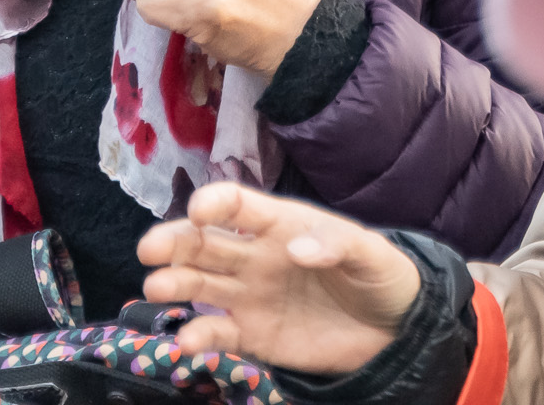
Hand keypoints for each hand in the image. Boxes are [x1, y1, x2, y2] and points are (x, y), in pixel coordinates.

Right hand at [138, 183, 420, 373]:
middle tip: (149, 249)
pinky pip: (217, 333)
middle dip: (174, 241)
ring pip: (200, 284)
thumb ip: (336, 244)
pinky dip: (197, 336)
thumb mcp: (370, 253)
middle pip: (204, 243)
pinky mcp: (253, 335)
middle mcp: (255, 256)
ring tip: (156, 288)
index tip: (198, 211)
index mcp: (281, 224)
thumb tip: (294, 248)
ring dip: (174, 283)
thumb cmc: (381, 277)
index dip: (215, 203)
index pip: (238, 206)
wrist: (394, 332)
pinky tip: (185, 342)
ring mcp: (250, 296)